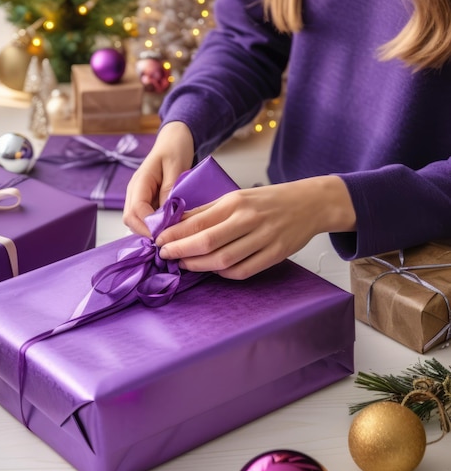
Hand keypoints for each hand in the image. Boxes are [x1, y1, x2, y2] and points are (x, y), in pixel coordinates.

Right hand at [123, 121, 194, 236]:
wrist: (173, 140)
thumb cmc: (175, 149)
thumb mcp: (176, 166)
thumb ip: (170, 190)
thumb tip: (166, 214)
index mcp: (140, 181)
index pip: (136, 210)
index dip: (148, 225)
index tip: (164, 234)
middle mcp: (134, 191)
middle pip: (130, 219)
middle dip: (145, 232)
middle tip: (166, 239)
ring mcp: (137, 196)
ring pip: (134, 221)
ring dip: (148, 230)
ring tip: (167, 235)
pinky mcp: (144, 201)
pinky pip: (143, 218)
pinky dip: (152, 226)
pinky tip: (166, 229)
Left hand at [155, 175, 355, 279]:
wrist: (310, 203)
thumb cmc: (268, 200)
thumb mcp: (236, 196)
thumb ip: (207, 210)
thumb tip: (176, 221)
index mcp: (236, 202)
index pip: (198, 221)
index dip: (175, 234)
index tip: (159, 241)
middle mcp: (249, 219)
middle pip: (208, 242)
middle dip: (181, 251)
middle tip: (166, 256)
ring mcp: (264, 238)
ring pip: (224, 260)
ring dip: (199, 265)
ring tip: (184, 264)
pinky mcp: (275, 254)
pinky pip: (244, 270)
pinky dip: (224, 273)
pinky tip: (213, 269)